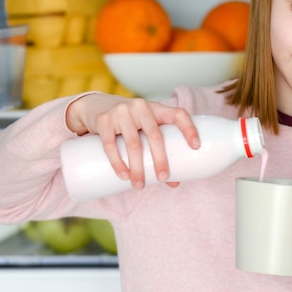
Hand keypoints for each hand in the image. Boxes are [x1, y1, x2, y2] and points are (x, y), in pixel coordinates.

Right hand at [66, 93, 199, 189]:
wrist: (95, 105)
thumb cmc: (129, 122)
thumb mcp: (144, 126)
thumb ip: (157, 148)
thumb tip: (174, 182)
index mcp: (156, 109)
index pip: (178, 114)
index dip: (189, 129)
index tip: (196, 147)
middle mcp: (141, 107)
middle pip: (155, 135)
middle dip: (160, 160)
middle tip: (164, 178)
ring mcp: (121, 112)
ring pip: (133, 143)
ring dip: (137, 168)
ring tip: (139, 185)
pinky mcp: (104, 121)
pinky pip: (111, 145)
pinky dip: (118, 163)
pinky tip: (124, 176)